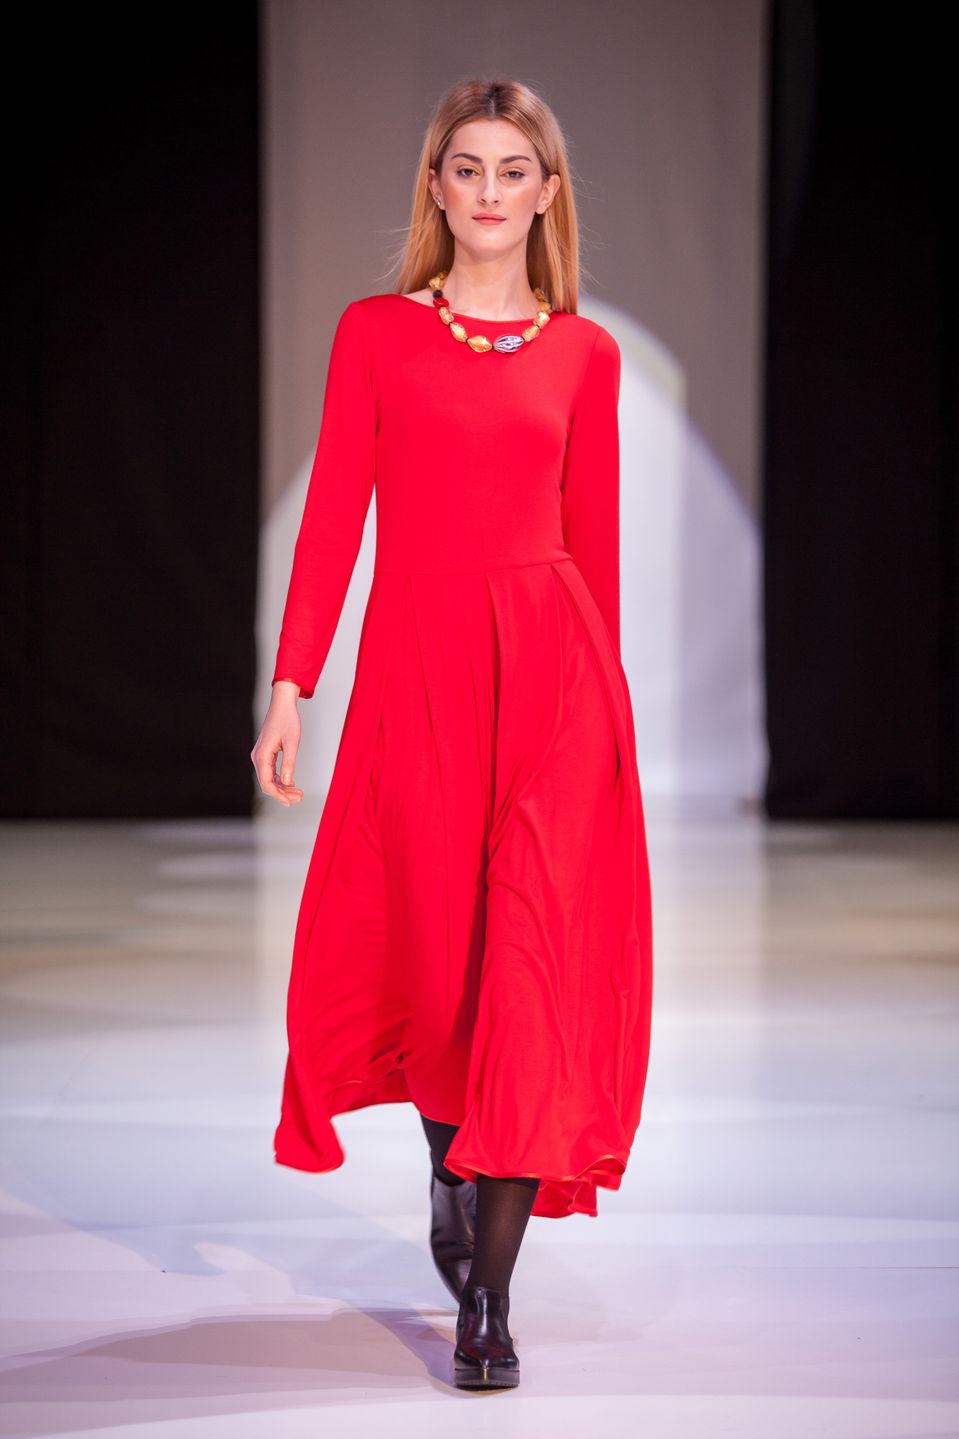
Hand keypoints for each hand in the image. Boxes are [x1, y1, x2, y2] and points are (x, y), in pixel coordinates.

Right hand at [251, 681, 304, 805]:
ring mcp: (261, 755)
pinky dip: (280, 779)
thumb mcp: (292, 743)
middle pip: (267, 783)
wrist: (282, 704)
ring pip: (269, 779)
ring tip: (298, 793)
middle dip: (282, 793)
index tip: (290, 802)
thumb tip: (286, 783)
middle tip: (299, 798)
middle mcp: (258, 757)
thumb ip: (289, 764)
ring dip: (282, 787)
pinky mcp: (266, 753)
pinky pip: (270, 772)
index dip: (278, 795)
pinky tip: (291, 783)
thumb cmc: (287, 720)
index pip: (266, 783)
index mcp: (262, 755)